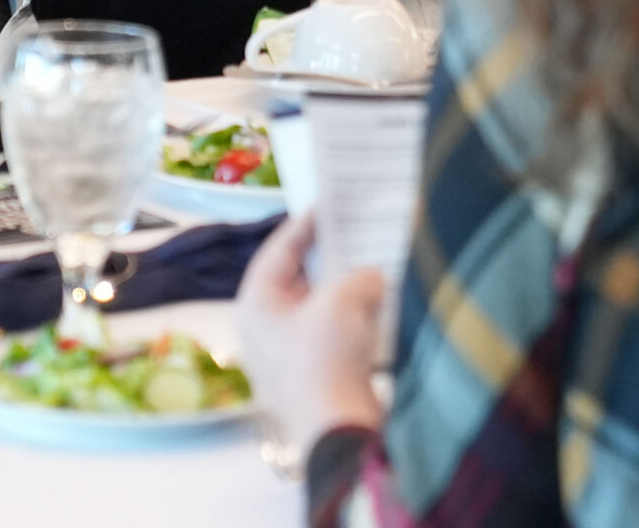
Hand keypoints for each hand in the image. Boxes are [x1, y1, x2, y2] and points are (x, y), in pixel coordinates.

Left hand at [234, 211, 387, 453]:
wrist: (340, 432)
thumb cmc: (325, 359)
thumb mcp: (342, 300)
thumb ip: (359, 276)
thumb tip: (371, 279)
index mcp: (255, 304)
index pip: (277, 251)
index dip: (304, 225)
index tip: (329, 204)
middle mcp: (264, 329)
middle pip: (299, 281)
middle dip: (331, 260)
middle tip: (359, 234)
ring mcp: (289, 357)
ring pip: (320, 310)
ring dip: (348, 292)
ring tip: (378, 267)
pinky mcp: (316, 378)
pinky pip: (335, 336)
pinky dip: (356, 321)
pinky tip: (383, 308)